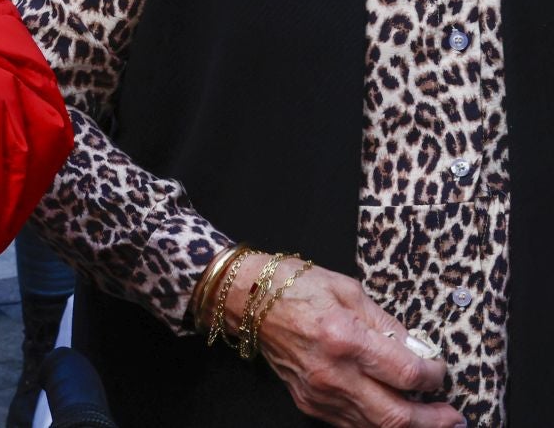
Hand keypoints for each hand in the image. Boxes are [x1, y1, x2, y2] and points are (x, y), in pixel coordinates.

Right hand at [236, 261, 459, 427]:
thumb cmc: (294, 285)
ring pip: (375, 427)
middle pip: (396, 416)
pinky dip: (376, 423)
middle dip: (433, 421)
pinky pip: (351, 423)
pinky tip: (391, 415)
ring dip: (409, 427)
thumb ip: (387, 324)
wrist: (245, 299)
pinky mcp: (308, 402)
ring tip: (432, 421)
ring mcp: (319, 392)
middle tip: (453, 416)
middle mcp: (333, 372)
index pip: (407, 374)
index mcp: (345, 338)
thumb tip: (419, 350)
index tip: (441, 370)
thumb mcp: (348, 290)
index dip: (435, 377)